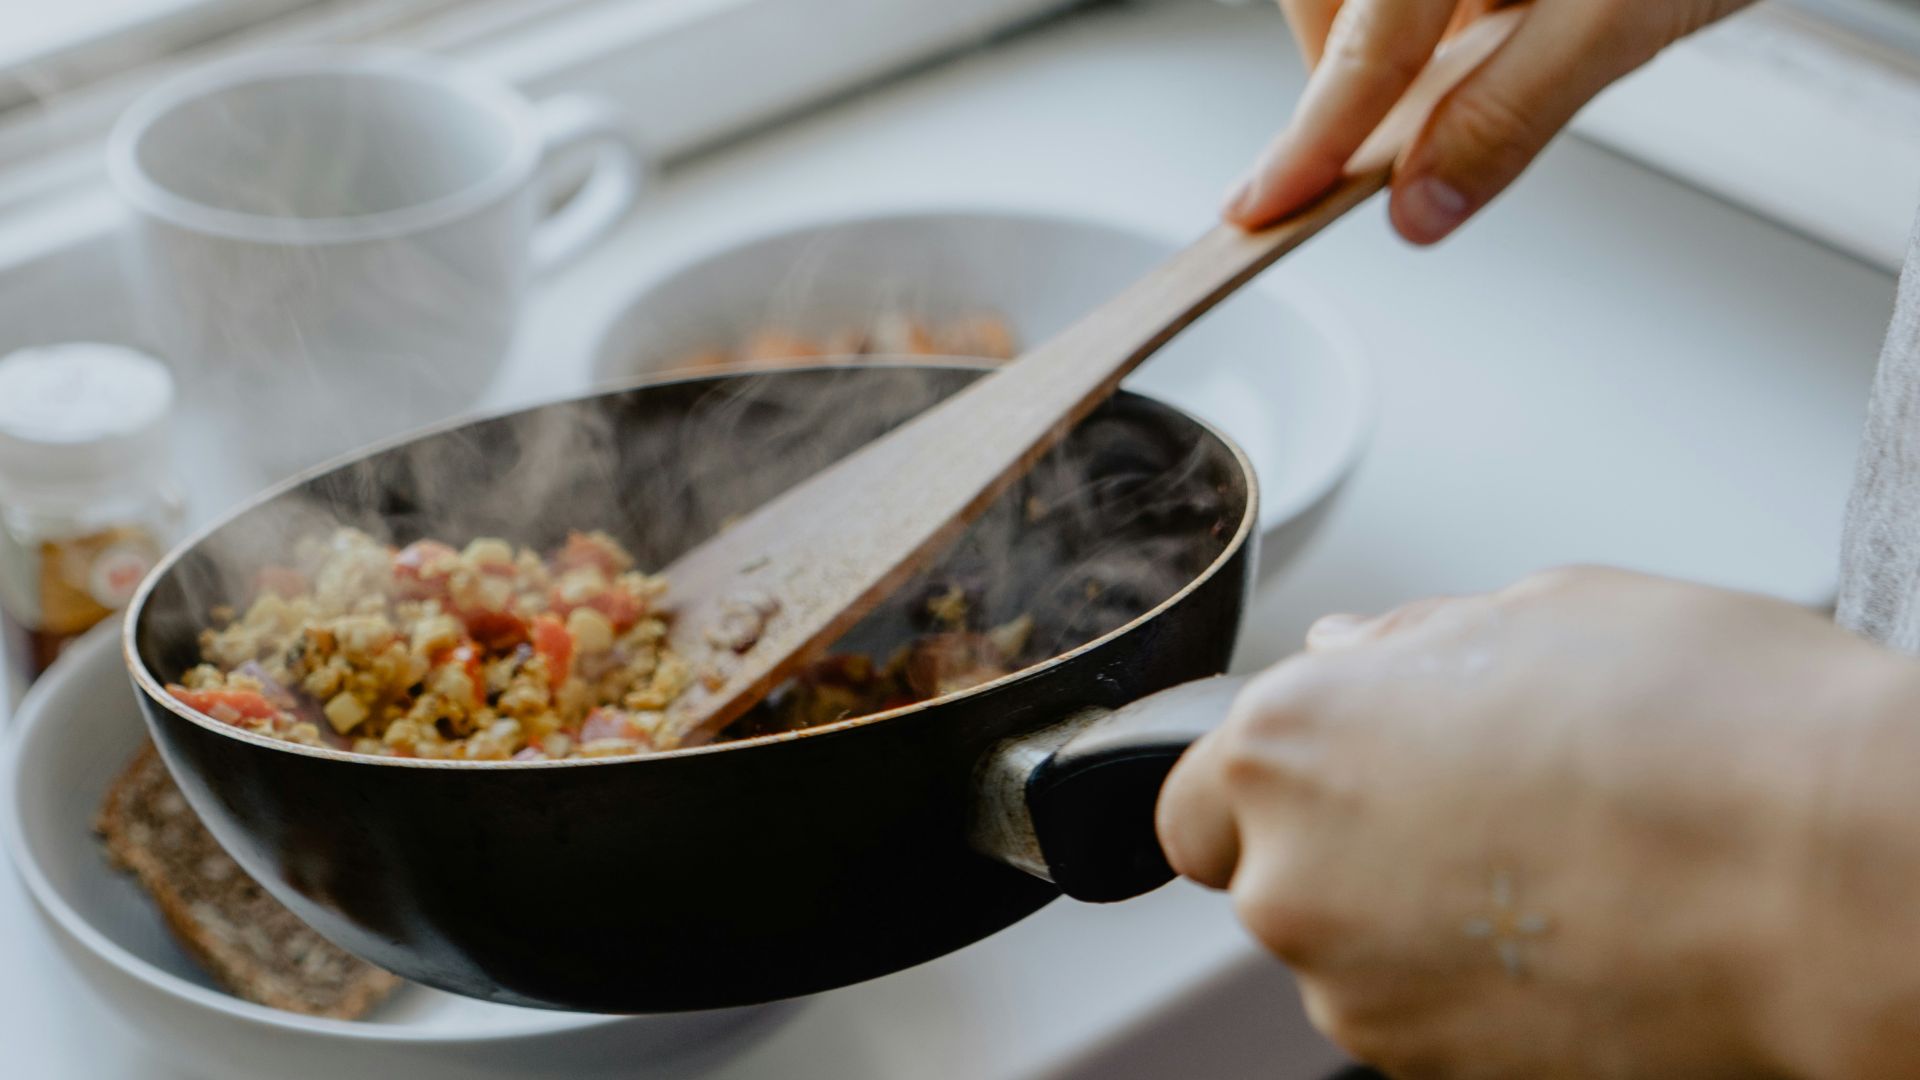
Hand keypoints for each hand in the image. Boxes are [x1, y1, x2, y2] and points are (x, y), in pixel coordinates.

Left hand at [1158, 567, 1919, 1077]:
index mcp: (1288, 745)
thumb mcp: (1541, 609)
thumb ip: (1406, 643)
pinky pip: (1421, 1014)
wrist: (1830, 876)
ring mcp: (1363, 993)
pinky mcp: (1439, 1073)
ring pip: (1349, 952)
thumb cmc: (1704, 724)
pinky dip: (1471, 983)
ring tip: (1549, 861)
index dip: (1260, 786)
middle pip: (1272, 877)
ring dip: (1412, 916)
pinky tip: (1572, 927)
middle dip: (1345, 844)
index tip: (1332, 774)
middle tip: (1473, 802)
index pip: (1189, 799)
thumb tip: (1352, 652)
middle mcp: (1294, 879)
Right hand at [1225, 0, 1754, 242]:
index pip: (1364, 40)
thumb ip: (1512, 112)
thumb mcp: (1624, 11)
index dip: (1314, 134)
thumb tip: (1422, 205)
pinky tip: (1484, 7)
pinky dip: (1417, 10)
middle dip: (1359, 74)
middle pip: (1331, 6)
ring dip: (1389, 38)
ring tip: (1487, 33)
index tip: (1264, 206)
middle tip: (1418, 120)